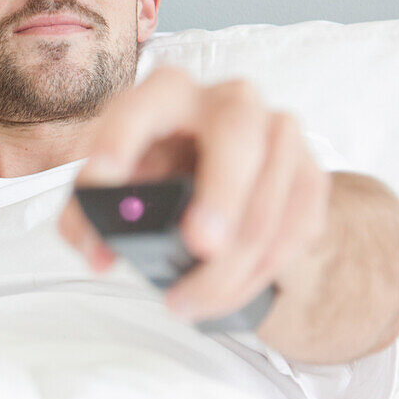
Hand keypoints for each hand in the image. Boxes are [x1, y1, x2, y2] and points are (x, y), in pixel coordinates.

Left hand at [60, 66, 330, 323]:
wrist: (226, 187)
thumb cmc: (158, 178)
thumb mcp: (116, 191)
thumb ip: (88, 217)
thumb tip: (96, 251)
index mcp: (169, 95)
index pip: (145, 102)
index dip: (121, 136)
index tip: (103, 178)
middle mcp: (230, 102)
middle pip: (236, 135)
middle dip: (221, 193)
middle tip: (199, 245)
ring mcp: (279, 135)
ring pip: (270, 198)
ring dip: (231, 263)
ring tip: (184, 303)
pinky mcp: (310, 175)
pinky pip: (297, 228)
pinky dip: (258, 273)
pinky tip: (224, 294)